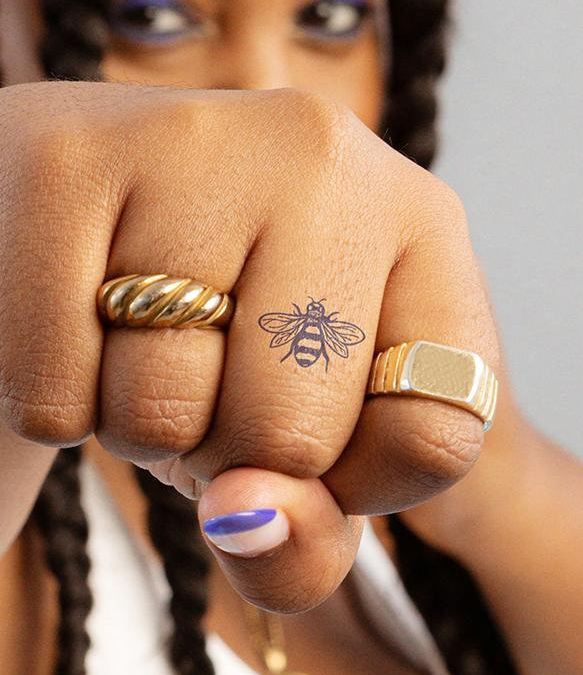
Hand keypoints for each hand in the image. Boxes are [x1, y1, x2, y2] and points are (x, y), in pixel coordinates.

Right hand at [0, 81, 498, 611]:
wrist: (95, 214)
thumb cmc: (217, 333)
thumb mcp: (300, 445)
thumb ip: (310, 534)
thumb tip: (248, 516)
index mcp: (422, 225)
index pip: (436, 431)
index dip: (358, 483)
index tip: (316, 441)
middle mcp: (328, 157)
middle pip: (292, 434)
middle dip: (228, 453)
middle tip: (206, 377)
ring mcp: (196, 139)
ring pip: (162, 412)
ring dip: (137, 427)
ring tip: (138, 343)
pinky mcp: (66, 161)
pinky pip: (53, 392)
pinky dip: (56, 402)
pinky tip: (76, 323)